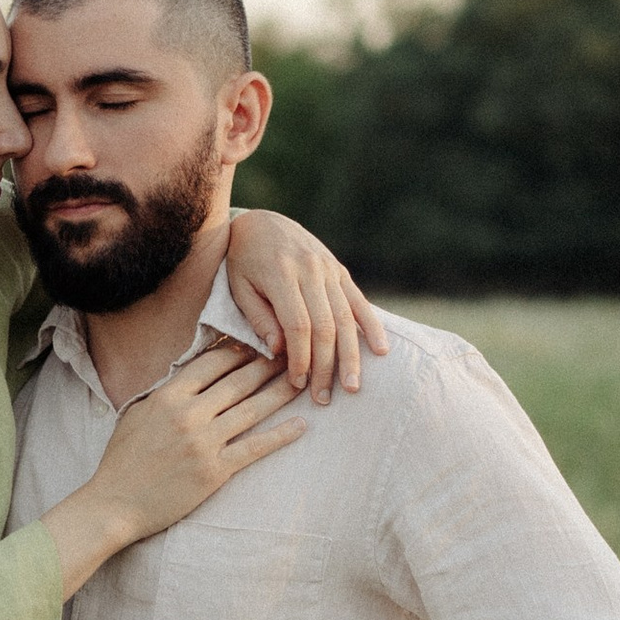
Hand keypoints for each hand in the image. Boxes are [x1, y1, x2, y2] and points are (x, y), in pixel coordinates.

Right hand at [56, 344, 305, 581]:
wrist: (115, 504)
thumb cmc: (123, 459)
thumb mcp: (138, 413)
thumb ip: (167, 391)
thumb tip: (194, 371)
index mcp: (168, 396)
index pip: (213, 362)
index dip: (240, 349)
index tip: (260, 341)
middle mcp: (189, 414)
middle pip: (239, 381)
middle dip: (268, 364)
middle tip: (293, 352)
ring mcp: (204, 443)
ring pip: (252, 410)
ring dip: (280, 393)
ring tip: (302, 380)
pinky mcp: (214, 471)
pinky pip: (254, 448)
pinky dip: (280, 436)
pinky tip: (300, 425)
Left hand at [222, 212, 389, 401]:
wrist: (261, 222)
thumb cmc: (243, 261)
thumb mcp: (238, 287)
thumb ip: (258, 318)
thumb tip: (279, 352)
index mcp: (281, 275)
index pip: (298, 325)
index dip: (301, 358)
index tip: (298, 384)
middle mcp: (310, 270)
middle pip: (325, 326)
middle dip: (326, 366)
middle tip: (324, 397)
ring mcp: (328, 269)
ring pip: (346, 318)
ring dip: (351, 356)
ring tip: (353, 386)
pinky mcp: (339, 270)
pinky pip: (359, 300)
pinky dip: (371, 326)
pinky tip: (381, 349)